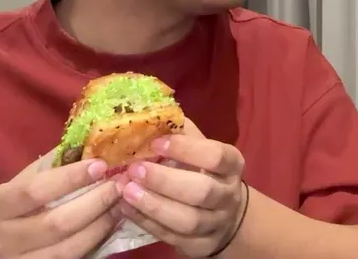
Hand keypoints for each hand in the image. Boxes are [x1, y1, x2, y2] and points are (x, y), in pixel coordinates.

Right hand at [0, 154, 120, 258]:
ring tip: (119, 205)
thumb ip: (50, 166)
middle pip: (58, 223)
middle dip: (95, 202)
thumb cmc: (8, 210)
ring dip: (101, 225)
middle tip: (119, 185)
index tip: (100, 165)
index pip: (36, 191)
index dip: (71, 178)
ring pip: (69, 248)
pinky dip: (95, 243)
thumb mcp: (19, 184)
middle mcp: (6, 238)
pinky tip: (109, 227)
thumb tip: (89, 142)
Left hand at [115, 119, 248, 257]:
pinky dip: (146, 222)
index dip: (187, 150)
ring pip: (188, 220)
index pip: (216, 156)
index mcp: (231, 165)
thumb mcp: (201, 148)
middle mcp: (227, 195)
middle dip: (165, 181)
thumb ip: (181, 132)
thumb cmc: (205, 171)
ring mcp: (216, 223)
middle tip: (135, 169)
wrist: (225, 215)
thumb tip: (151, 111)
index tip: (156, 143)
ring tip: (126, 191)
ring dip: (154, 206)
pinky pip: (172, 237)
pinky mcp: (199, 246)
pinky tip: (125, 208)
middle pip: (202, 191)